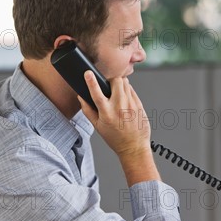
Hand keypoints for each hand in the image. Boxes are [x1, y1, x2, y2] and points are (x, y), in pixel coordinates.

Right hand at [79, 70, 158, 185]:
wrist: (134, 147)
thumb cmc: (115, 138)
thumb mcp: (97, 126)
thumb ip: (88, 110)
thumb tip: (81, 97)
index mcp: (106, 113)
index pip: (97, 93)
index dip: (91, 82)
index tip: (88, 73)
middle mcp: (120, 107)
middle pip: (115, 81)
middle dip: (111, 80)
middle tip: (109, 86)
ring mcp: (131, 105)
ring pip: (125, 83)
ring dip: (119, 84)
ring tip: (117, 94)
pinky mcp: (139, 105)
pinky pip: (132, 90)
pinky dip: (127, 91)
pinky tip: (125, 100)